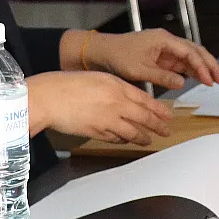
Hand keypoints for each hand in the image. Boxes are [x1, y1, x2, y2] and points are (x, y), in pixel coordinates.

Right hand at [26, 70, 173, 144]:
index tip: (168, 115)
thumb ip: (117, 88)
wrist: (50, 97)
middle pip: (144, 118)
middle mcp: (117, 104)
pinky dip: (124, 140)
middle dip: (158, 126)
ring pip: (132, 132)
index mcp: (118, 87)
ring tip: (149, 140)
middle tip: (166, 131)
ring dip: (143, 137)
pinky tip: (127, 140)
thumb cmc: (69, 84)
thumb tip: (129, 98)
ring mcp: (108, 120)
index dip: (159, 110)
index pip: (145, 100)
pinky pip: (116, 138)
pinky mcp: (97, 132)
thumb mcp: (99, 78)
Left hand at [65, 28, 218, 90]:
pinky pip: (182, 64)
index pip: (190, 52)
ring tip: (217, 82)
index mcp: (164, 40)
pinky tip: (201, 80)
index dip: (202, 67)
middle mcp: (168, 42)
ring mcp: (166, 49)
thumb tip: (182, 82)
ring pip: (192, 58)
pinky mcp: (162, 57)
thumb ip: (162, 76)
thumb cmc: (117, 56)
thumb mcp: (139, 70)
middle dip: (211, 66)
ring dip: (204, 69)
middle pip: (196, 52)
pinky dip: (193, 71)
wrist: (102, 52)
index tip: (210, 80)